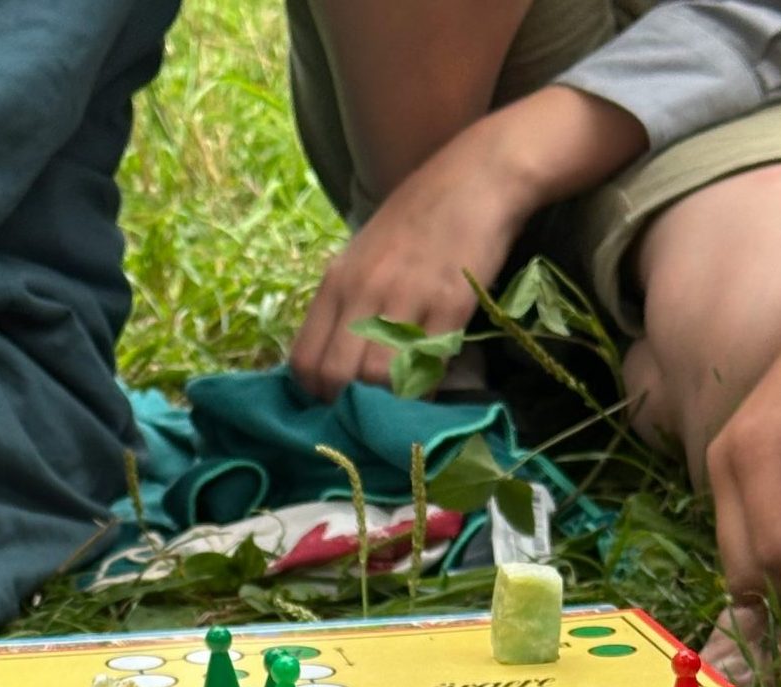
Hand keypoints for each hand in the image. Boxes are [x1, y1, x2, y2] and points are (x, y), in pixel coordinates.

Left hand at [291, 114, 533, 400]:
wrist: (476, 177)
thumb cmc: (418, 219)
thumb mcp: (363, 257)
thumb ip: (346, 306)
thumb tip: (334, 367)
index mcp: (336, 282)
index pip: (304, 361)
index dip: (316, 395)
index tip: (335, 404)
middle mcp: (363, 291)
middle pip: (335, 377)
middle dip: (348, 408)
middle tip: (368, 414)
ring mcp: (406, 297)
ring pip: (377, 378)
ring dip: (387, 403)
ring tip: (399, 404)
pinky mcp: (451, 302)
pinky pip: (427, 364)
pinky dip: (425, 388)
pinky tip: (430, 388)